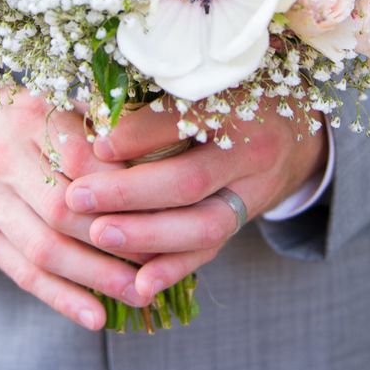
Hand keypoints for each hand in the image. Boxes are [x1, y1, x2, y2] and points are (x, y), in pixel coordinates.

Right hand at [0, 84, 152, 329]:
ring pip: (45, 248)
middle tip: (163, 260)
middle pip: (64, 210)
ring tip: (140, 294)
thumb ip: (95, 125)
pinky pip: (21, 273)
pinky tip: (94, 317)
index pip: (82, 159)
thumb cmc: (16, 119)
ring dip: (96, 277)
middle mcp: (3, 159)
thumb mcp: (49, 104)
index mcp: (29, 118)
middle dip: (117, 240)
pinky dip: (61, 298)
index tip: (167, 208)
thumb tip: (159, 152)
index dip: (124, 188)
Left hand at [65, 101, 327, 300]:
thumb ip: (157, 98)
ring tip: (100, 235)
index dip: (138, 134)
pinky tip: (140, 284)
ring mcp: (252, 193)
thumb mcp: (204, 85)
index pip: (184, 119)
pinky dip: (175, 268)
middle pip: (189, 180)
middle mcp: (252, 152)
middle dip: (129, 193)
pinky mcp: (244, 223)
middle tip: (79, 197)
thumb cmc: (230, 97)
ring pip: (203, 225)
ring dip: (147, 235)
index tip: (96, 144)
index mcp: (238, 105)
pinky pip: (210, 251)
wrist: (290, 134)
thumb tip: (91, 115)